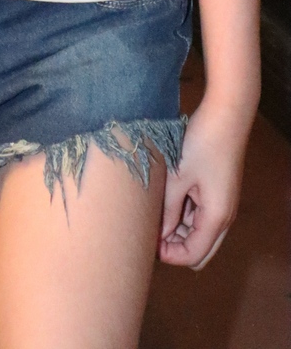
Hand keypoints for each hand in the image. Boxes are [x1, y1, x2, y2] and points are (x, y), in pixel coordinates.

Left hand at [159, 102, 251, 269]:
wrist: (225, 117)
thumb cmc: (202, 144)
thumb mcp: (178, 178)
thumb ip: (168, 210)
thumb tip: (160, 234)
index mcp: (216, 218)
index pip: (193, 255)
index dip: (169, 255)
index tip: (146, 242)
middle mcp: (223, 217)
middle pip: (199, 248)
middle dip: (174, 246)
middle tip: (148, 230)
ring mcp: (222, 205)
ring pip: (198, 232)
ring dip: (177, 229)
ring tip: (153, 213)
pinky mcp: (218, 193)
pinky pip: (200, 214)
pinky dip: (183, 214)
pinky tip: (165, 200)